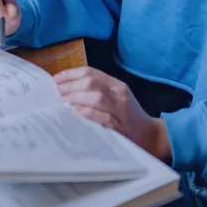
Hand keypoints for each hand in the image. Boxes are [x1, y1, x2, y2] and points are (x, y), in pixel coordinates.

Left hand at [54, 67, 171, 160]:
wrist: (150, 135)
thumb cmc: (127, 115)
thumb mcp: (115, 97)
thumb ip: (97, 91)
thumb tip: (67, 88)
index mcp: (116, 84)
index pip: (90, 72)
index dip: (70, 74)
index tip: (56, 79)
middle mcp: (119, 94)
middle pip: (91, 82)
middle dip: (71, 86)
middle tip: (58, 91)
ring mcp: (121, 110)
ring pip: (97, 97)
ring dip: (77, 97)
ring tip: (64, 100)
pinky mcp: (121, 127)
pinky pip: (103, 117)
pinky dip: (89, 113)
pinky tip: (77, 112)